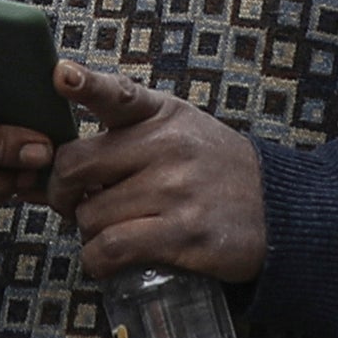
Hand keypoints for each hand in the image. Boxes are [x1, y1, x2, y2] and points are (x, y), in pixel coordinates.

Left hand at [45, 61, 266, 283]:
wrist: (277, 209)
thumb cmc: (214, 170)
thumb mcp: (181, 128)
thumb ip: (128, 130)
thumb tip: (59, 162)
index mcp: (161, 115)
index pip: (117, 93)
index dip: (85, 84)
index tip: (62, 76)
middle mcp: (167, 147)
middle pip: (76, 167)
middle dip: (61, 193)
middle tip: (72, 204)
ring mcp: (175, 190)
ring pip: (90, 215)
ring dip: (88, 233)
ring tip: (109, 233)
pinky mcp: (183, 234)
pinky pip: (111, 249)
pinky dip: (97, 260)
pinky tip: (106, 260)